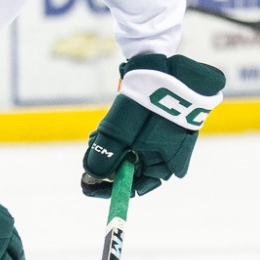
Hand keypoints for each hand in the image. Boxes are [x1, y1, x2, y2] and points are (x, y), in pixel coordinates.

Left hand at [80, 52, 225, 197]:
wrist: (173, 72)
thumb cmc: (150, 106)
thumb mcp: (120, 134)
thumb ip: (103, 157)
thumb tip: (90, 177)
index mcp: (165, 167)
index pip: (134, 188)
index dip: (108, 188)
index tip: (87, 185)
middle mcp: (171, 158)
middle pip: (132, 170)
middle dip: (107, 163)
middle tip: (88, 155)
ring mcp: (169, 141)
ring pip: (133, 153)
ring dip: (112, 147)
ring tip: (95, 137)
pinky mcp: (165, 125)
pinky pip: (140, 138)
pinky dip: (123, 136)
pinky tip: (108, 127)